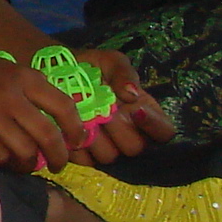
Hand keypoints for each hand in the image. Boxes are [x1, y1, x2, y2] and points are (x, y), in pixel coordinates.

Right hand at [0, 46, 84, 170]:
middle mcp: (9, 94)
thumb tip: (55, 114)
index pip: (63, 105)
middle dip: (58, 156)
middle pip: (48, 135)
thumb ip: (25, 86)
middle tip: (57, 164)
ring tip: (27, 165)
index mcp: (22, 75)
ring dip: (30, 164)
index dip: (76, 129)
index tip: (76, 141)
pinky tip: (4, 161)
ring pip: (25, 151)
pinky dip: (5, 163)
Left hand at [68, 48, 175, 162]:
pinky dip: (76, 142)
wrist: (57, 73)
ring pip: (109, 156)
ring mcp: (106, 147)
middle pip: (135, 147)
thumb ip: (125, 73)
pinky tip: (69, 125)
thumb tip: (132, 94)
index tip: (136, 109)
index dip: (154, 125)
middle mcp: (128, 135)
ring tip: (84, 115)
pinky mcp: (83, 155)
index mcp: (144, 114)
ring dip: (96, 136)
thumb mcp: (111, 62)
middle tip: (103, 111)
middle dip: (119, 128)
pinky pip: (85, 159)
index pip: (164, 132)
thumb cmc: (91, 68)